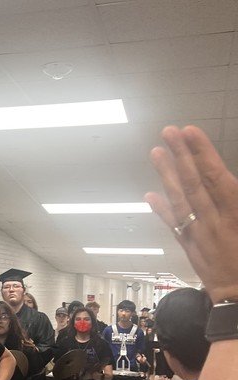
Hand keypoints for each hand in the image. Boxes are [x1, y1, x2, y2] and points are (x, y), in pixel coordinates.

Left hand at [147, 126, 237, 302]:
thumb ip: (236, 198)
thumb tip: (226, 179)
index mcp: (236, 215)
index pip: (217, 177)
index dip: (203, 154)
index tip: (191, 131)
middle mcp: (215, 222)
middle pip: (195, 184)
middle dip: (182, 156)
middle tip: (169, 131)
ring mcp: (200, 235)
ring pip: (181, 200)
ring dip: (167, 175)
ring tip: (156, 152)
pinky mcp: (191, 248)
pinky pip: (174, 226)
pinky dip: (162, 209)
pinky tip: (150, 194)